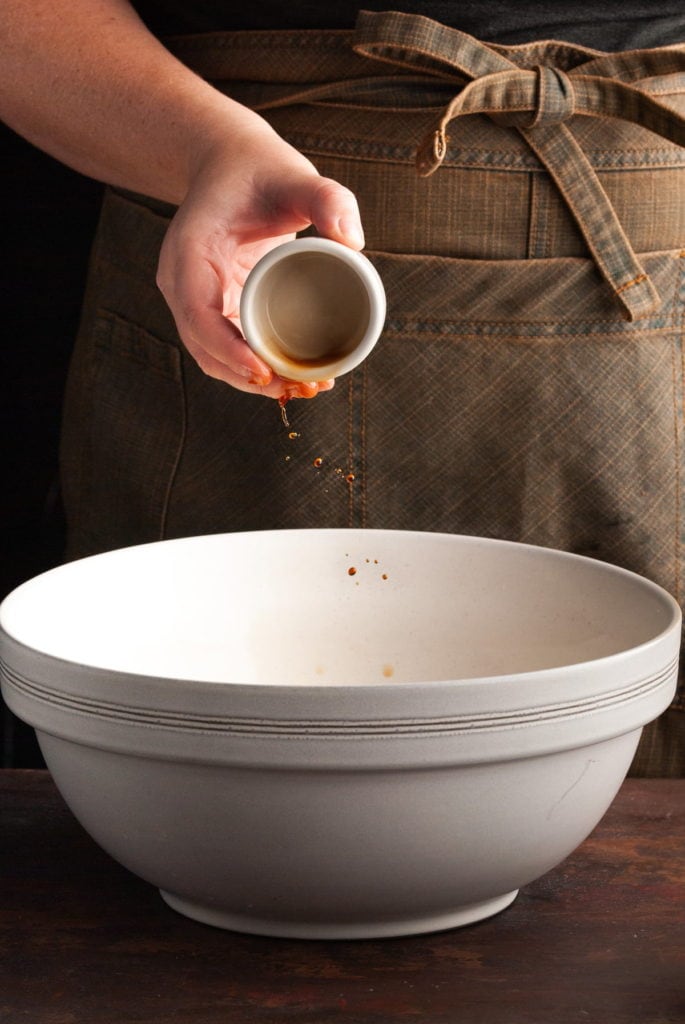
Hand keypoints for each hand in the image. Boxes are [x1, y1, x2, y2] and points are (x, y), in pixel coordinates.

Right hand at [156, 122, 365, 399]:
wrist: (231, 163)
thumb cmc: (258, 169)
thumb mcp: (294, 175)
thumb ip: (327, 198)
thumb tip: (354, 242)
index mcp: (189, 253)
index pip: (199, 315)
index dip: (228, 350)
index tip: (264, 372)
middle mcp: (183, 283)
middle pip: (206, 349)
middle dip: (250, 377)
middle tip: (303, 387)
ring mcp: (196, 300)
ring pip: (216, 358)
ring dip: (255, 382)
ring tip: (307, 389)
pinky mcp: (215, 309)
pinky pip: (229, 349)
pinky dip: (256, 370)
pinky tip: (294, 379)